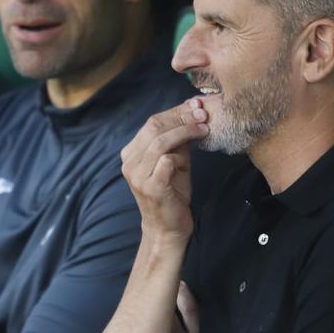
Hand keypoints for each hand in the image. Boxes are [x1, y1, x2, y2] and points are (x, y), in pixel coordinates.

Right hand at [121, 99, 207, 245]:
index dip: (176, 111)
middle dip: (181, 117)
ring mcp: (138, 176)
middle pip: (154, 127)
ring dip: (185, 132)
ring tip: (204, 129)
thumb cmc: (172, 192)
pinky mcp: (151, 188)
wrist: (168, 227)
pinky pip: (165, 162)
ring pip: (160, 142)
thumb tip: (193, 113)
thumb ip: (178, 141)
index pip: (152, 122)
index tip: (196, 105)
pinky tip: (190, 155)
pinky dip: (179, 156)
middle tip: (203, 115)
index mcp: (132, 152)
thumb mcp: (176, 161)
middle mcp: (130, 162)